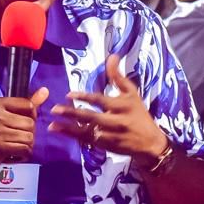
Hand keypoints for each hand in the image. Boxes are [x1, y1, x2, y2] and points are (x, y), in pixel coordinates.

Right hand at [0, 87, 49, 172]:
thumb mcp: (1, 116)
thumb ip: (24, 105)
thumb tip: (45, 91)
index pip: (29, 105)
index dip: (30, 117)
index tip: (20, 124)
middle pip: (31, 123)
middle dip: (28, 134)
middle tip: (14, 139)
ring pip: (30, 138)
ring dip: (25, 146)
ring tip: (13, 147)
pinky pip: (25, 150)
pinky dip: (22, 156)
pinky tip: (12, 154)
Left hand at [49, 54, 168, 163]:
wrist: (151, 143)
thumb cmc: (139, 115)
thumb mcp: (132, 94)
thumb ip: (118, 76)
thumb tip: (111, 56)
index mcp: (123, 106)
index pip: (101, 101)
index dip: (85, 98)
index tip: (69, 95)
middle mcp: (117, 122)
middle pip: (93, 118)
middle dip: (72, 114)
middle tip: (54, 109)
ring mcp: (112, 136)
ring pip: (88, 132)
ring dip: (69, 129)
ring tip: (53, 125)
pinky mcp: (108, 147)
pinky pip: (89, 142)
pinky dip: (75, 137)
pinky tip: (62, 132)